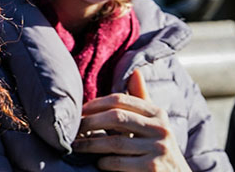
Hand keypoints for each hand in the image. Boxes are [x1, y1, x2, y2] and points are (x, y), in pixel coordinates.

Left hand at [72, 69, 191, 170]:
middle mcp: (161, 128)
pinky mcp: (153, 168)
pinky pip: (119, 162)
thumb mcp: (154, 122)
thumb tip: (135, 71)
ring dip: (90, 144)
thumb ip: (142, 99)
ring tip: (76, 146)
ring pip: (115, 142)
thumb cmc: (158, 146)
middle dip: (90, 122)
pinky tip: (98, 163)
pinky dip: (104, 162)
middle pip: (116, 118)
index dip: (97, 103)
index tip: (80, 110)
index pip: (121, 100)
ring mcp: (158, 149)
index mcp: (158, 113)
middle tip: (73, 129)